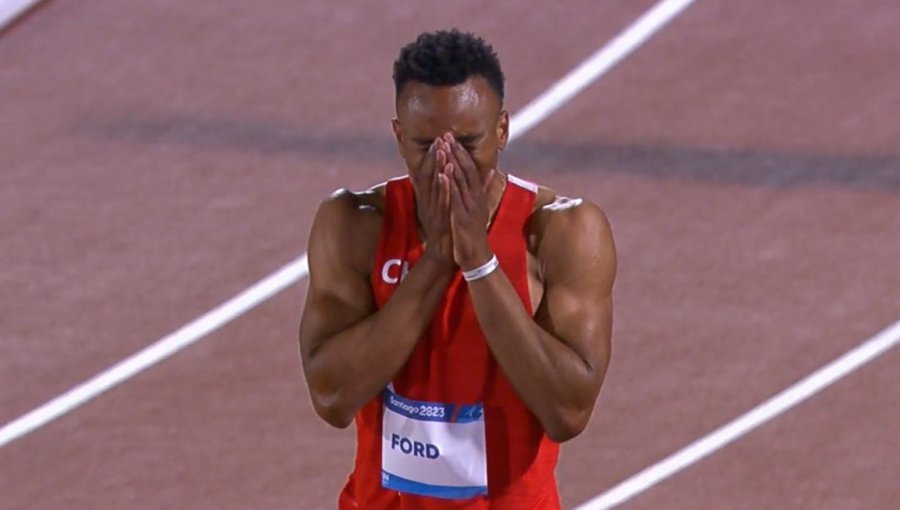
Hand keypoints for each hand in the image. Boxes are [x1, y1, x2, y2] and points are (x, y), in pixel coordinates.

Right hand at [411, 139, 453, 265]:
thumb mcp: (442, 209)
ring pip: (434, 185)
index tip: (437, 140)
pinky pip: (441, 200)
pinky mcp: (439, 218)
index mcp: (429, 198)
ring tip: (442, 149)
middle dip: (434, 155)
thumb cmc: (444, 231)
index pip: (428, 173)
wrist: (441, 254)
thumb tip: (445, 178)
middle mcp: (428, 201)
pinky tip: (446, 175)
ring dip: (437, 166)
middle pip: (429, 174)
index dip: (432, 156)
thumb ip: (443, 193)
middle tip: (439, 137)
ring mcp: (432, 209)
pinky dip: (443, 187)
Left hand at [441, 133, 494, 269]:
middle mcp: (475, 198)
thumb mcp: (479, 207)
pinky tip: (442, 172)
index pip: (471, 168)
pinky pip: (455, 198)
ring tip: (443, 146)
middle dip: (456, 152)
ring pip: (460, 180)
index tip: (452, 137)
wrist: (475, 256)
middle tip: (446, 134)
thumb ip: (483, 188)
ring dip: (452, 162)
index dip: (461, 152)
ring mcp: (469, 207)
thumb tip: (489, 171)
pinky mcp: (461, 217)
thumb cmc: (474, 232)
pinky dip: (450, 184)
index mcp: (477, 195)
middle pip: (466, 170)